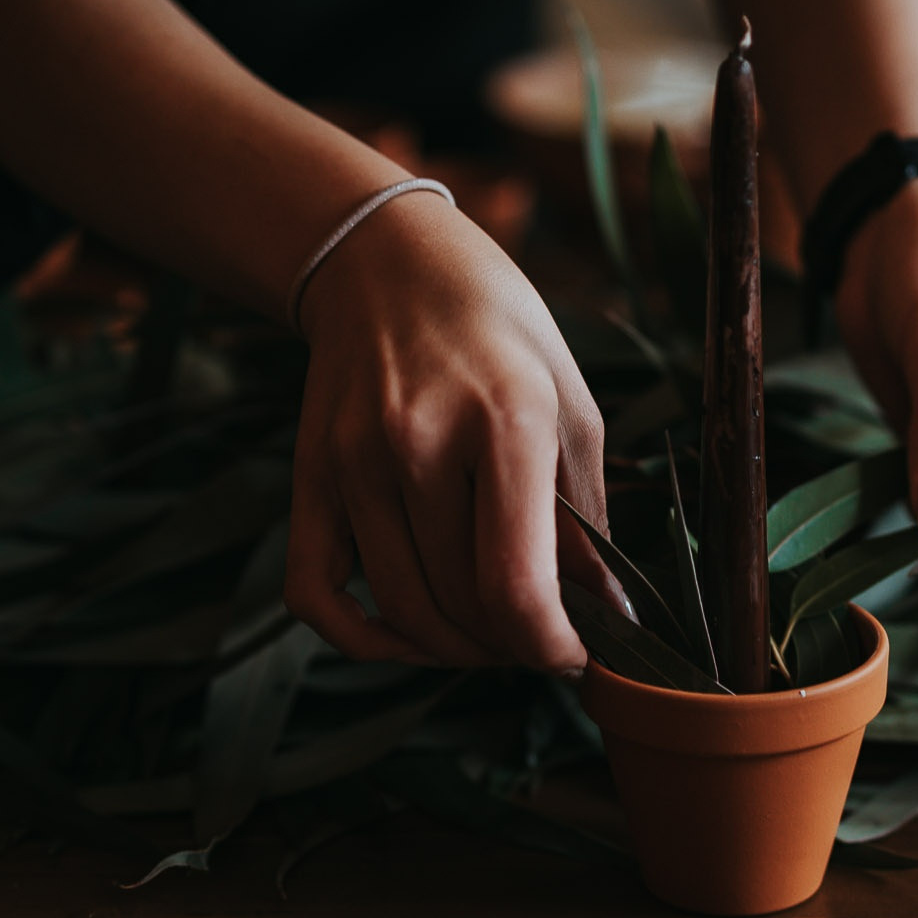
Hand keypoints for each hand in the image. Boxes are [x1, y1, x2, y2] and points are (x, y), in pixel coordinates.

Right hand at [283, 192, 610, 672]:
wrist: (388, 264)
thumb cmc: (498, 332)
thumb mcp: (569, 407)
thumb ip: (586, 519)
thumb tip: (607, 616)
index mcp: (503, 419)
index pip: (515, 584)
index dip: (551, 645)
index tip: (573, 654)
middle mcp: (417, 442)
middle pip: (461, 606)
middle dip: (512, 646)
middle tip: (539, 638)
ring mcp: (353, 463)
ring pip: (402, 609)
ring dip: (454, 648)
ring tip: (491, 634)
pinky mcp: (310, 478)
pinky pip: (316, 596)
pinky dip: (364, 637)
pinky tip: (410, 633)